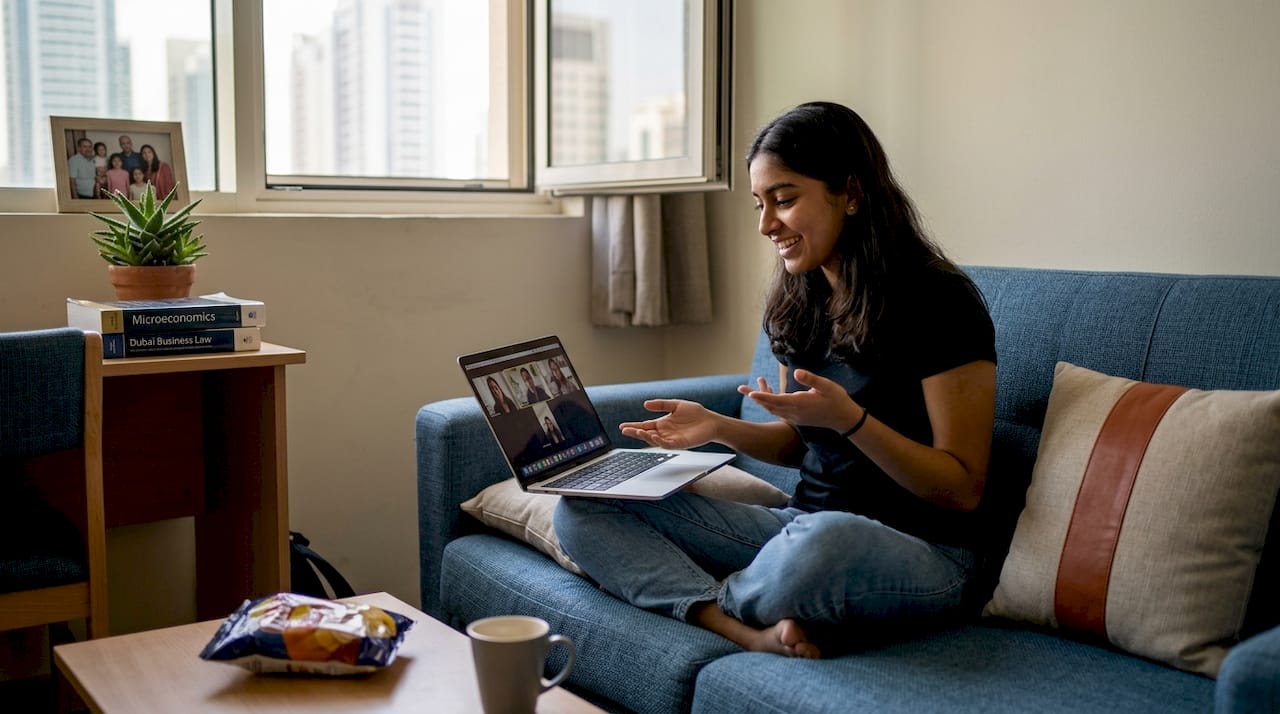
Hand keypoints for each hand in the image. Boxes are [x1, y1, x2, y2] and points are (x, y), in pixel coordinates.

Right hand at [619, 399, 719, 448]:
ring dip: (646, 437)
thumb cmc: (695, 413)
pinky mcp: (680, 444)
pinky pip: (667, 444)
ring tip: (638, 431)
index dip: (634, 426)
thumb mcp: (676, 404)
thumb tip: (645, 404)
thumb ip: (661, 404)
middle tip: (625, 430)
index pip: (645, 425)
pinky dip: (660, 441)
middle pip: (646, 434)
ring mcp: (671, 439)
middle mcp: (665, 432)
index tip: (622, 426)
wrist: (711, 421)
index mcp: (662, 423)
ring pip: (654, 440)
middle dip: (635, 432)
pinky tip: (654, 436)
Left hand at [738, 370, 861, 432]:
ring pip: (773, 409)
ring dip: (761, 400)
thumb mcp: (826, 386)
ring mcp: (795, 417)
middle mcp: (794, 412)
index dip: (762, 397)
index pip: (777, 401)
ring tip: (749, 391)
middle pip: (770, 406)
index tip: (750, 394)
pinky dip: (770, 404)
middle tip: (740, 388)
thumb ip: (811, 379)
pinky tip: (767, 396)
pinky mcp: (797, 418)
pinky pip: (779, 411)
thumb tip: (796, 372)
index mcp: (800, 403)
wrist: (843, 418)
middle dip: (755, 397)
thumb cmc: (836, 399)